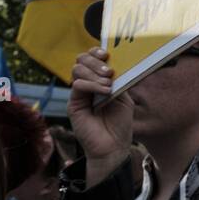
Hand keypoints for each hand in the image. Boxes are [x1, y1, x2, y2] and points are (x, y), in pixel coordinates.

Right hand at [68, 47, 132, 184]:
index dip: (96, 52)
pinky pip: (77, 86)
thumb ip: (119, 81)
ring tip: (109, 86)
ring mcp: (79, 94)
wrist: (113, 146)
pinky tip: (105, 92)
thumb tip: (115, 64)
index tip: (106, 54)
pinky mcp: (74, 104)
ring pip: (77, 70)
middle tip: (109, 72)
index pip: (91, 59)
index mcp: (100, 81)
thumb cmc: (120, 124)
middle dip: (95, 61)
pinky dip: (92, 85)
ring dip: (95, 74)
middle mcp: (87, 85)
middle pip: (81, 60)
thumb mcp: (124, 98)